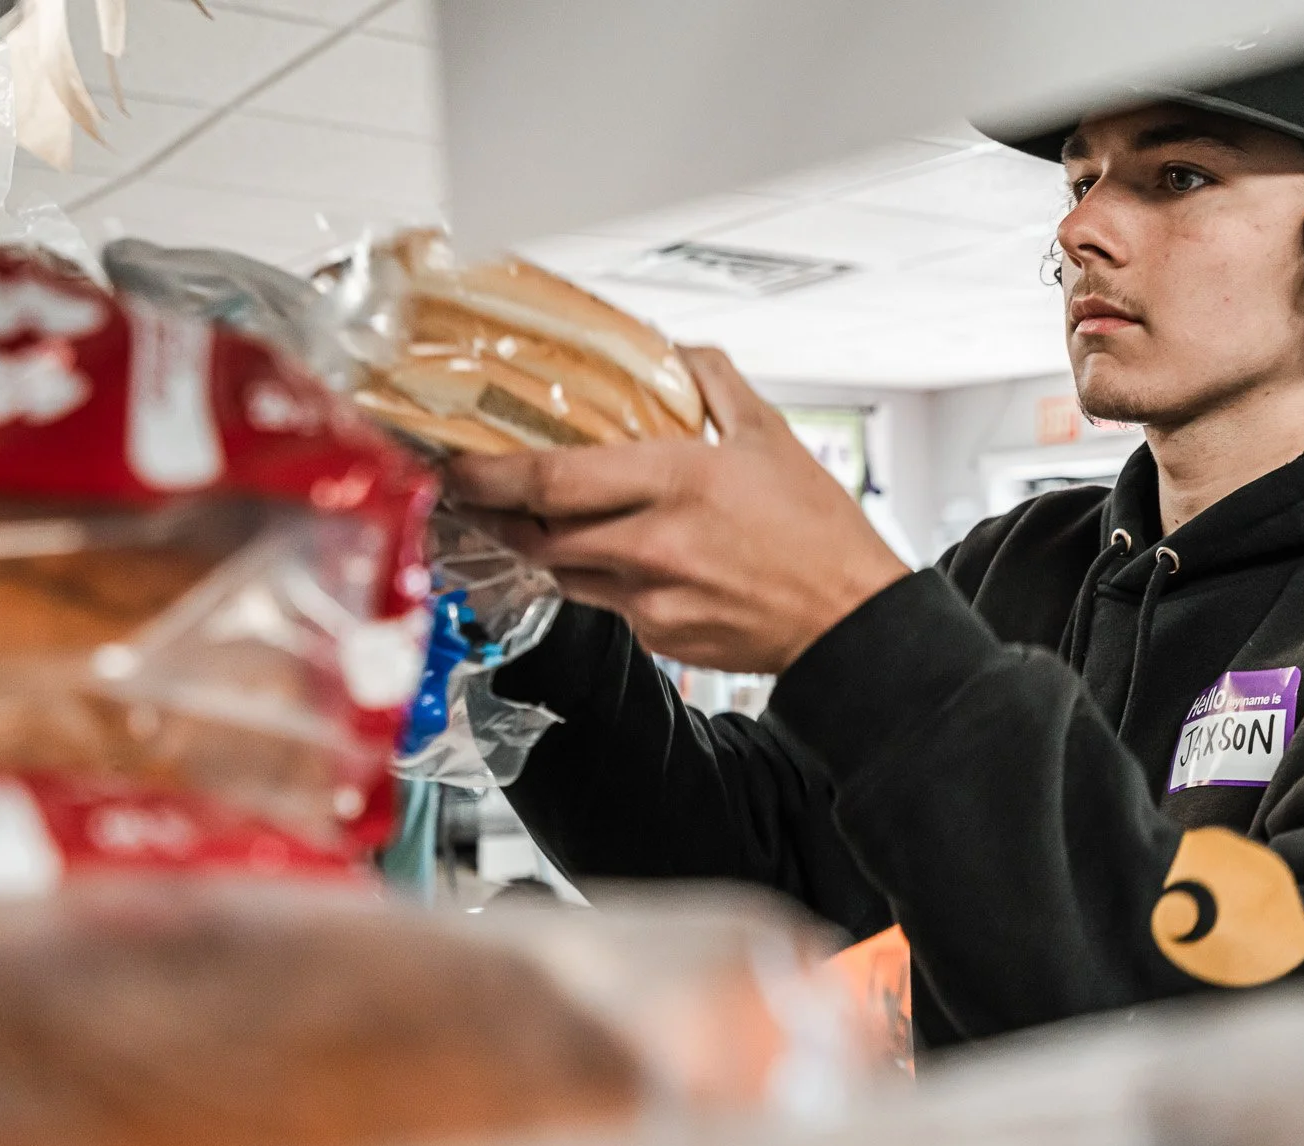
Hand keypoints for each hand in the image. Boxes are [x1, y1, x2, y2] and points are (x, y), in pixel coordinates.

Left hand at [443, 347, 909, 673]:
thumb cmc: (819, 532)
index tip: (453, 465)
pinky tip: (619, 559)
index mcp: (678, 481)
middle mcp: (655, 544)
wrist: (850, 620)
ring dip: (544, 547)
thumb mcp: (773, 436)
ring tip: (538, 521)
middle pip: (539, 533)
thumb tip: (680, 350)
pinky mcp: (662, 636)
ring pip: (564, 572)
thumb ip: (716, 385)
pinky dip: (601, 578)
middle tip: (476, 494)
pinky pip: (606, 603)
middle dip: (500, 515)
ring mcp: (654, 597)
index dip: (488, 475)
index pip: (552, 479)